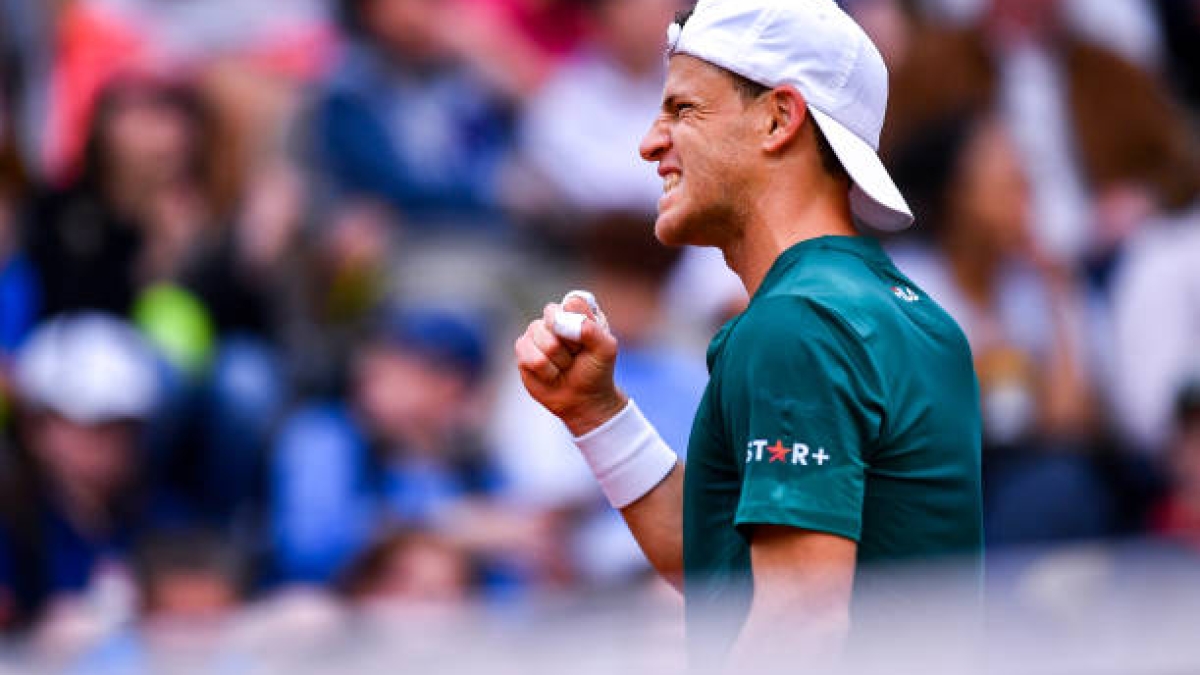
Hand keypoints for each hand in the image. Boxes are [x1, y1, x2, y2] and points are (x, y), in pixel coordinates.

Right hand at [514, 294, 626, 435]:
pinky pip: (530, 358)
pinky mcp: (522, 350)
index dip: (581, 325)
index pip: (572, 303)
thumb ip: (590, 329)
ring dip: (559, 361)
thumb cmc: (595, 371)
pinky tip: (552, 374)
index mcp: (576, 310)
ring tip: (564, 366)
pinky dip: (547, 372)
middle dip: (570, 345)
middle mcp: (554, 317)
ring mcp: (535, 332)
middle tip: (576, 355)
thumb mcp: (606, 350)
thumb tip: (561, 321)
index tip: (588, 342)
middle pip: (554, 319)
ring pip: (544, 342)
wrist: (583, 399)